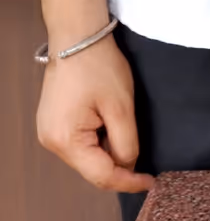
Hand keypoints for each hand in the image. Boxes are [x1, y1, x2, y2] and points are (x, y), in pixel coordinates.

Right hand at [36, 34, 153, 194]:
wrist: (77, 37)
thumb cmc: (99, 67)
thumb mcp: (122, 108)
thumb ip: (126, 143)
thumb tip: (128, 166)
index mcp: (66, 140)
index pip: (101, 176)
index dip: (128, 182)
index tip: (150, 183)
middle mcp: (51, 142)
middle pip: (91, 169)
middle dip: (119, 167)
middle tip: (144, 162)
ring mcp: (48, 133)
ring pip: (86, 158)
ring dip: (108, 152)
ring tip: (125, 132)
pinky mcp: (52, 124)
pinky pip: (79, 144)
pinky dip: (98, 142)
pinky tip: (110, 126)